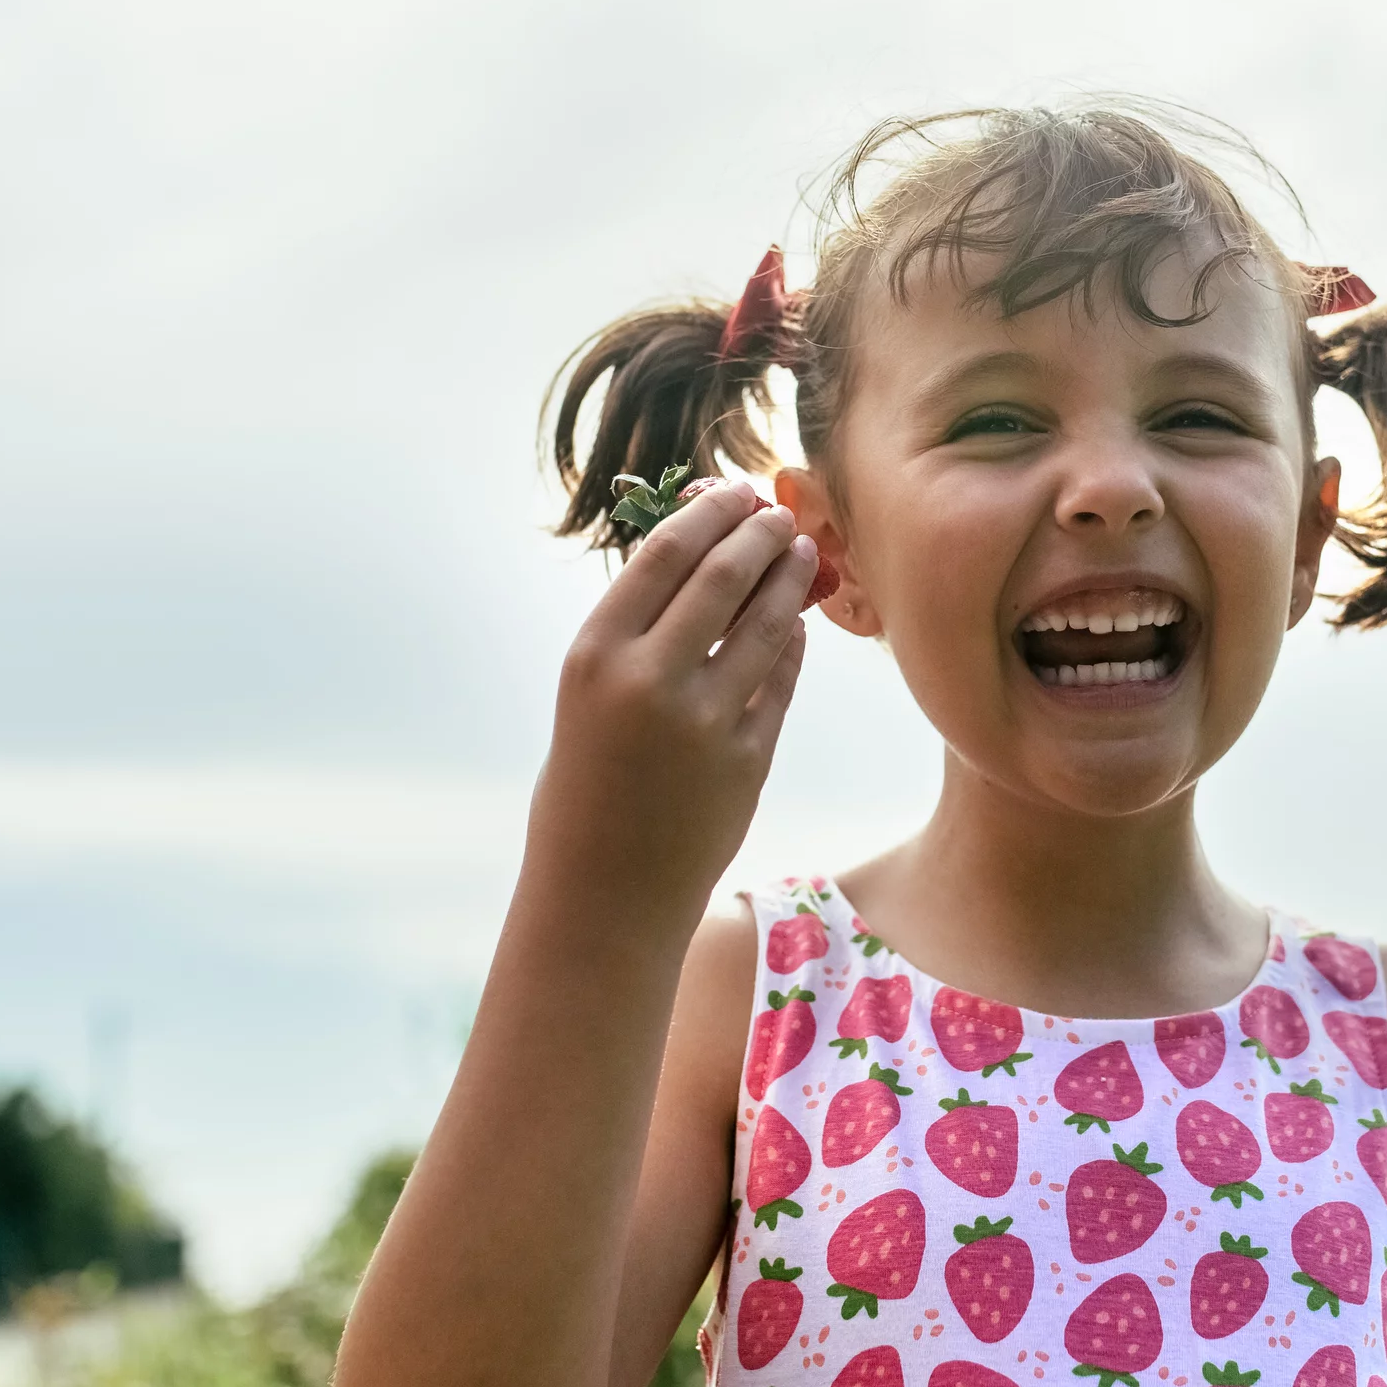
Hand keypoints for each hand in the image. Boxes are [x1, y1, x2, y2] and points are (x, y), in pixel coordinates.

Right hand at [536, 480, 814, 902]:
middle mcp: (648, 680)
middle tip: (781, 515)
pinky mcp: (748, 759)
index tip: (734, 493)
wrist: (603, 893)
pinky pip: (781, 680)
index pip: (664, 553)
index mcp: (593, 655)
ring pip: (765, 623)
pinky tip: (795, 622)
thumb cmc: (585, 785)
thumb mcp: (588, 695)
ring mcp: (704, 721)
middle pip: (722, 576)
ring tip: (801, 554)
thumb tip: (699, 553)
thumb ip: (637, 632)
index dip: (708, 513)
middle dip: (759, 534)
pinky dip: (791, 643)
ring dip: (789, 580)